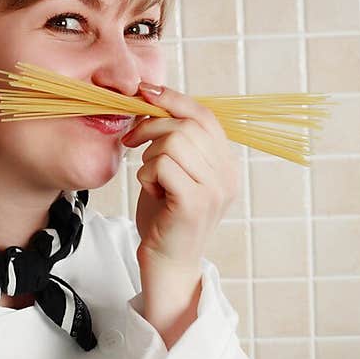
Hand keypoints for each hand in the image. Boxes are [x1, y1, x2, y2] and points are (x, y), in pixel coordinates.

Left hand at [121, 82, 239, 346]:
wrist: (166, 267)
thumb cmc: (164, 220)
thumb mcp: (173, 174)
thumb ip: (175, 143)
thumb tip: (155, 98)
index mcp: (226, 165)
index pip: (206, 116)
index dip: (175, 98)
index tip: (146, 92)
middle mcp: (227, 176)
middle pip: (189, 124)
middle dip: (153, 125)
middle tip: (132, 140)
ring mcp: (214, 191)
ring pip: (175, 142)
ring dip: (149, 156)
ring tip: (148, 178)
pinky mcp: (194, 204)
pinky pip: (164, 166)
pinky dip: (147, 174)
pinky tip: (149, 190)